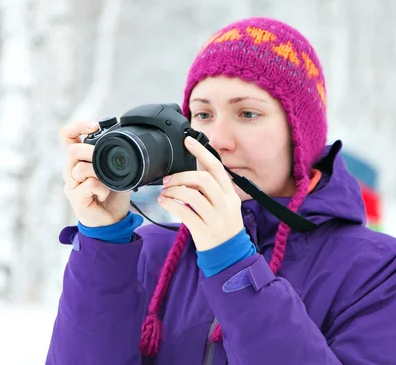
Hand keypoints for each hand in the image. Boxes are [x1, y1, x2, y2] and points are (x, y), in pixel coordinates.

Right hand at [60, 121, 130, 226]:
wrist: (112, 221)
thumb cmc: (112, 195)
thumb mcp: (115, 171)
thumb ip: (111, 158)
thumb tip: (120, 142)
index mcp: (79, 160)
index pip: (67, 136)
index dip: (77, 127)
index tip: (94, 126)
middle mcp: (71, 171)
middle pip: (72, 150)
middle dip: (91, 151)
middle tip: (105, 158)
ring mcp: (72, 185)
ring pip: (79, 168)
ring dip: (99, 172)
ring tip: (108, 182)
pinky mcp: (76, 198)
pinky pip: (88, 185)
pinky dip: (101, 188)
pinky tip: (104, 193)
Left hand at [157, 136, 243, 250]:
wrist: (230, 255)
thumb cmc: (222, 226)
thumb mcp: (224, 205)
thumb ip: (211, 189)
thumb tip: (191, 172)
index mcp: (230, 194)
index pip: (216, 167)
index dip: (201, 152)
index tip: (188, 141)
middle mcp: (225, 204)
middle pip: (203, 179)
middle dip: (181, 176)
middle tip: (168, 180)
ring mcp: (216, 218)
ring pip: (192, 195)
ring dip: (173, 191)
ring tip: (165, 193)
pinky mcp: (204, 230)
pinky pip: (184, 212)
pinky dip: (171, 204)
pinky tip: (164, 202)